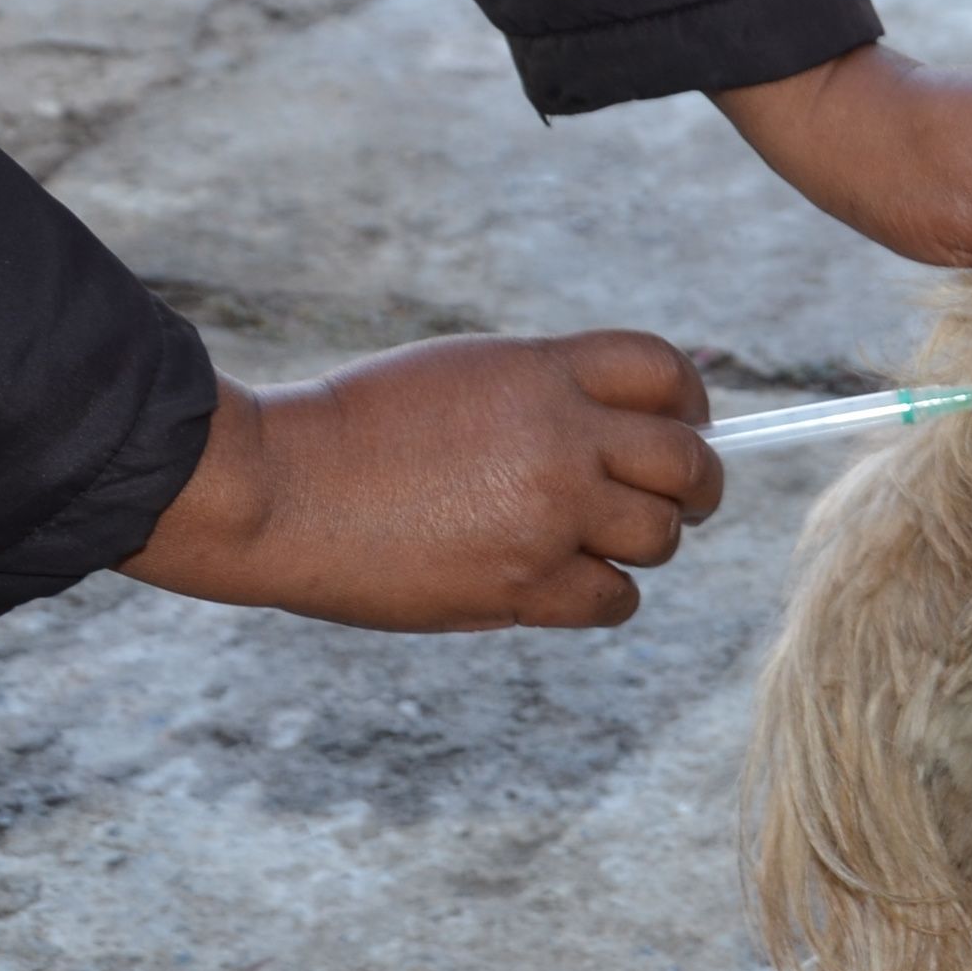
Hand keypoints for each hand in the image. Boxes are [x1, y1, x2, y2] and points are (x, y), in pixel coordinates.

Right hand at [119, 333, 723, 630]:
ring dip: (639, 542)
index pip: (666, 372)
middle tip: (681, 501)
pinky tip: (557, 581)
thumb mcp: (465, 373)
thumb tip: (639, 421)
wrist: (276, 490)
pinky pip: (616, 598)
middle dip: (696, 485)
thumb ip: (551, 391)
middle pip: (688, 464)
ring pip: (659, 537)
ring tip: (587, 539)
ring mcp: (547, 513)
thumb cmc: (359, 430)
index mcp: (541, 372)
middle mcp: (559, 437)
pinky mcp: (524, 584)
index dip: (691, 404)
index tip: (687, 426)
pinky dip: (600, 595)